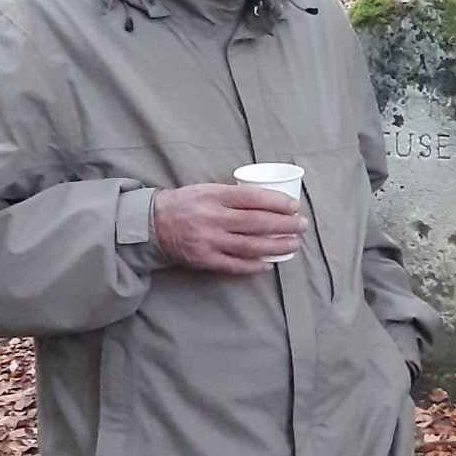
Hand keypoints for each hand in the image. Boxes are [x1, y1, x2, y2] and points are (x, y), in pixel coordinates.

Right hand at [152, 183, 305, 273]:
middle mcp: (213, 219)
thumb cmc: (186, 204)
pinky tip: (269, 263)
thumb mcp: (207, 190)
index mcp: (214, 196)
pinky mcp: (205, 259)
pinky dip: (254, 265)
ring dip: (276, 246)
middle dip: (284, 225)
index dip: (276, 202)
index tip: (294, 206)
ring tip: (293, 245)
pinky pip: (235, 265)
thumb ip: (232, 195)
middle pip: (256, 223)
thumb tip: (267, 200)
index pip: (252, 198)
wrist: (153, 224)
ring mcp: (209, 241)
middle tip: (301, 225)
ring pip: (250, 245)